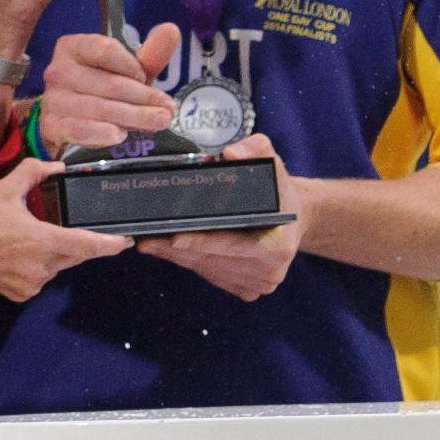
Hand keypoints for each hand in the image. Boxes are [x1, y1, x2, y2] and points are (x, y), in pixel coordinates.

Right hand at [0, 157, 130, 301]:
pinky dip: (36, 268)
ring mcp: (31, 284)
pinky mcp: (20, 294)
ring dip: (53, 255)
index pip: (89, 245)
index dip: (112, 244)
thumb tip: (57, 167)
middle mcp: (41, 266)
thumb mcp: (3, 190)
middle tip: (71, 230)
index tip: (126, 241)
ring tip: (27, 240)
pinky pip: (40, 279)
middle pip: (76, 256)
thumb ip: (33, 173)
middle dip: (77, 244)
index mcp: (42, 240)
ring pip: (57, 267)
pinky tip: (16, 256)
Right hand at [36, 21, 179, 153]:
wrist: (68, 119)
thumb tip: (171, 30)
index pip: (104, 50)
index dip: (131, 66)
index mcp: (73, 47)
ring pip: (101, 108)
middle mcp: (58, 71)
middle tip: (168, 109)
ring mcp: (53, 100)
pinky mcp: (53, 126)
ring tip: (159, 122)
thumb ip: (149, 54)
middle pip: (109, 83)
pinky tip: (121, 134)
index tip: (145, 78)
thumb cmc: (100, 88)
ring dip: (134, 117)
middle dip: (144, 97)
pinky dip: (103, 133)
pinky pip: (81, 130)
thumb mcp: (126, 71)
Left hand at [138, 138, 299, 298]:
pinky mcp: (246, 289)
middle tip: (145, 238)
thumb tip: (231, 153)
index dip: (204, 241)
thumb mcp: (273, 164)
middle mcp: (270, 270)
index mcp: (279, 245)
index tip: (174, 237)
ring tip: (150, 242)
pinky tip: (169, 249)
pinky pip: (209, 275)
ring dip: (178, 257)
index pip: (235, 246)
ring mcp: (258, 283)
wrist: (294, 218)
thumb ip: (257, 150)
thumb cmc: (279, 192)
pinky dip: (188, 262)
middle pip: (213, 260)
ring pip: (207, 269)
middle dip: (177, 249)